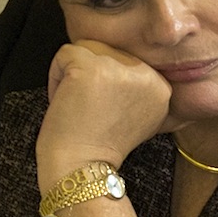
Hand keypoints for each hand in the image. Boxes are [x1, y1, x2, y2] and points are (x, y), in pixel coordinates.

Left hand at [38, 40, 172, 182]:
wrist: (83, 169)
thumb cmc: (100, 146)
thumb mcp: (138, 117)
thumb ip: (138, 89)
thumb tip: (121, 65)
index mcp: (161, 86)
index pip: (124, 60)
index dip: (106, 83)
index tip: (103, 111)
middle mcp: (147, 74)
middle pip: (106, 50)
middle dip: (89, 76)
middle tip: (88, 109)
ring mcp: (119, 68)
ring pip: (85, 47)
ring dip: (72, 74)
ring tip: (78, 105)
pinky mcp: (91, 68)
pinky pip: (64, 54)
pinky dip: (55, 77)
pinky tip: (66, 102)